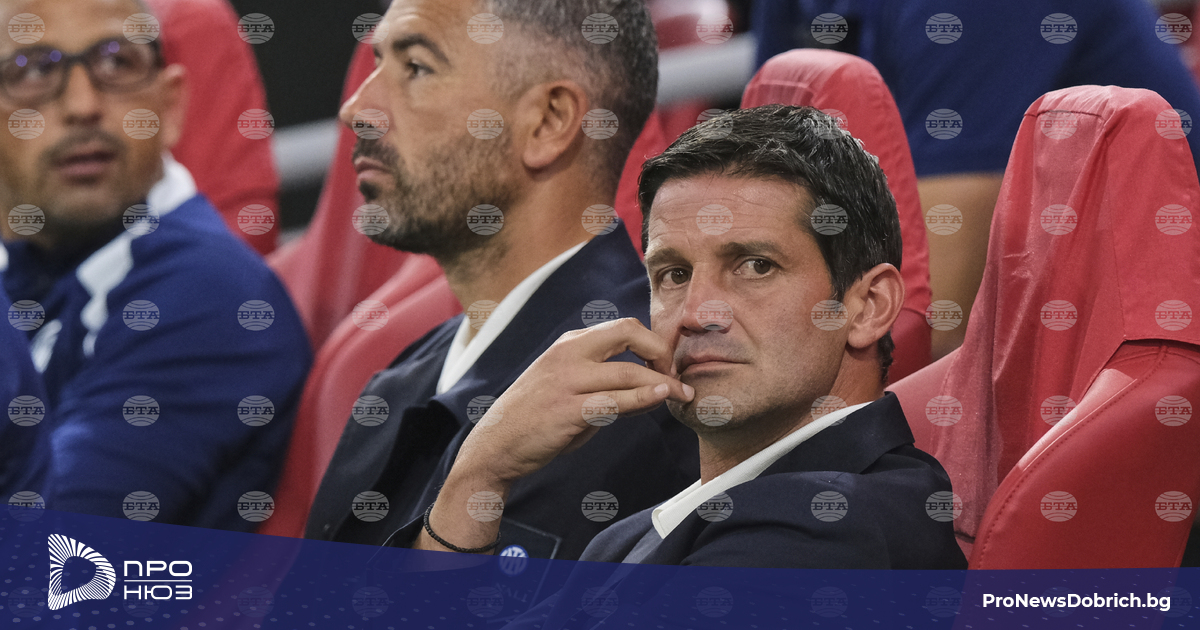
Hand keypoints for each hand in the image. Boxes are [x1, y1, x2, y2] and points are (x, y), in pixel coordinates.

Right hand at [415, 317, 692, 552]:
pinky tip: (660, 399)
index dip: (653, 344)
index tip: (665, 367)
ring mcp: (567, 381)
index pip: (623, 328)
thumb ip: (606, 384)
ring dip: (662, 383)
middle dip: (660, 351)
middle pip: (628, 333)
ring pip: (628, 372)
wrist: (496, 447)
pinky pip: (614, 400)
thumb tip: (653, 389)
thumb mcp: (570, 389)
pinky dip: (642, 398)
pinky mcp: (568, 410)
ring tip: (682, 395)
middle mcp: (568, 354)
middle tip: (676, 376)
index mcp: (570, 344)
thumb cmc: (536, 419)